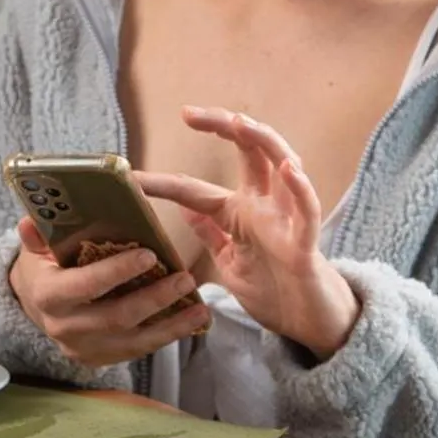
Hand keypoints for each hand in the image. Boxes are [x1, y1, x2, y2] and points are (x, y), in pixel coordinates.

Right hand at [8, 217, 211, 368]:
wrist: (34, 305)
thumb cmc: (43, 266)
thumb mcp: (36, 248)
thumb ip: (38, 234)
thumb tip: (32, 221)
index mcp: (48, 295)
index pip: (86, 285)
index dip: (117, 272)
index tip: (149, 255)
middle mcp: (64, 327)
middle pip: (117, 317)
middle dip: (155, 299)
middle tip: (185, 278)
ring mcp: (83, 348)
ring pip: (134, 341)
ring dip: (171, 325)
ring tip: (201, 307)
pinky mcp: (98, 359)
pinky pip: (136, 351)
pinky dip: (165, 336)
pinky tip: (189, 322)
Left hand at [134, 107, 360, 358]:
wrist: (307, 324)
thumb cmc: (274, 290)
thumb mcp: (229, 262)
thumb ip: (211, 234)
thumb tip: (185, 209)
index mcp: (239, 212)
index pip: (195, 190)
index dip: (163, 182)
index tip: (130, 176)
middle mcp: (263, 207)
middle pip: (248, 152)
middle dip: (222, 126)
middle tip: (190, 113)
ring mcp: (286, 221)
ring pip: (283, 166)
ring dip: (263, 141)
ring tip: (240, 122)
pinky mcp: (306, 245)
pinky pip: (307, 212)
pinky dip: (300, 190)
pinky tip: (289, 169)